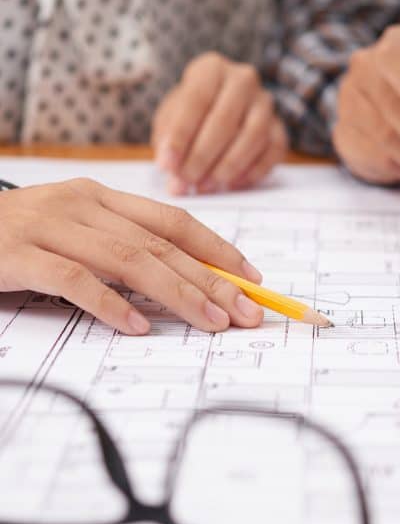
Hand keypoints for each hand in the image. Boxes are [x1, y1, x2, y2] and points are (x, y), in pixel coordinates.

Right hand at [0, 179, 265, 334]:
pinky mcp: (19, 255)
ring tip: (211, 321)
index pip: (173, 221)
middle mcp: (81, 204)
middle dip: (211, 280)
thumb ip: (120, 247)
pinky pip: (74, 280)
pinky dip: (109, 304)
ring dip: (177, 293)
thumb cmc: (15, 237)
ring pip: (128, 259)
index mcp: (99, 196)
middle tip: (246, 312)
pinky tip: (138, 326)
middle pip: (160, 243)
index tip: (251, 280)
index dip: (217, 249)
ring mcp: (49, 227)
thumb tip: (182, 281)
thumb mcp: (74, 231)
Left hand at [153, 52, 287, 194]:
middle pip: (226, 119)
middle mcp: (243, 79)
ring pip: (253, 135)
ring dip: (228, 166)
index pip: (196, 100)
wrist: (217, 110)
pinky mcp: (279, 127)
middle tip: (186, 180)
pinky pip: (273, 151)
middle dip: (203, 156)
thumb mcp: (169, 119)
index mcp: (211, 68)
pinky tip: (232, 184)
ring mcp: (265, 103)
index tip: (166, 165)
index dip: (180, 135)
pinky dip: (253, 171)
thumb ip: (169, 145)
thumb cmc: (190, 114)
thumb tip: (176, 180)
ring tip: (206, 185)